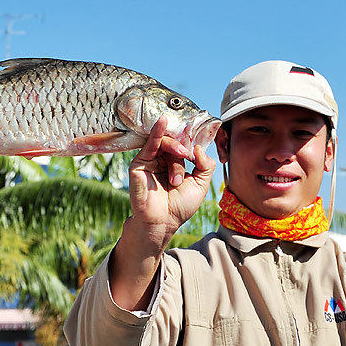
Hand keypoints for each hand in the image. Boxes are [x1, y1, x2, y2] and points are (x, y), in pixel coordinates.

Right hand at [127, 116, 215, 249]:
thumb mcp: (201, 184)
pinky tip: (162, 122)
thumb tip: (199, 147)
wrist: (163, 223)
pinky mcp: (139, 164)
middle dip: (183, 149)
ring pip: (166, 144)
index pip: (184, 145)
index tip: (197, 149)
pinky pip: (150, 144)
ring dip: (175, 154)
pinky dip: (157, 132)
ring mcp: (150, 161)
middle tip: (187, 157)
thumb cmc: (180, 206)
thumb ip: (205, 165)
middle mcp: (162, 161)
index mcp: (175, 164)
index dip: (191, 143)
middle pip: (175, 143)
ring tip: (177, 177)